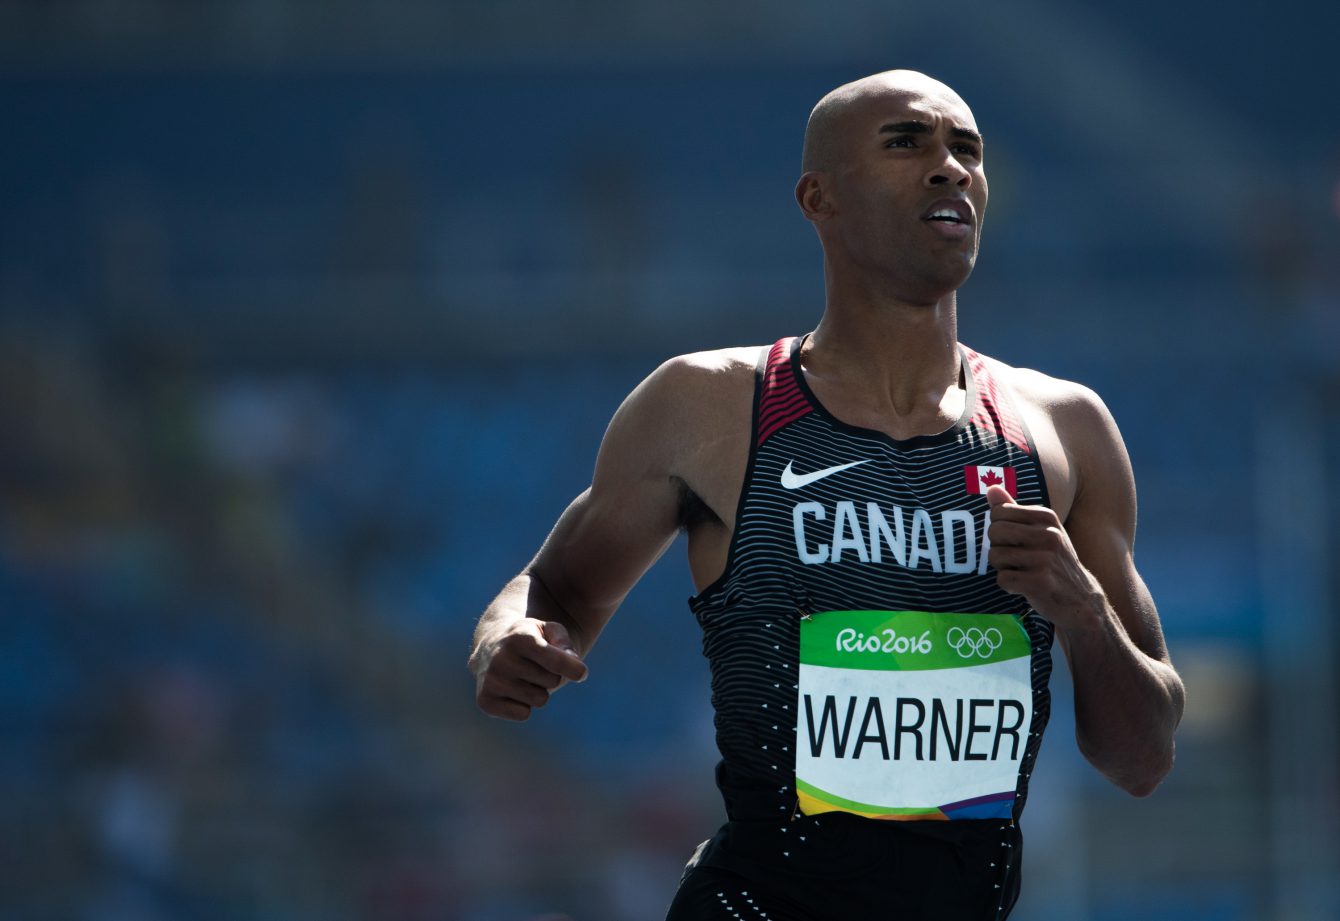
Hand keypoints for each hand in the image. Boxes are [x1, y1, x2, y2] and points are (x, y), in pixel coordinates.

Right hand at [470, 619, 588, 720]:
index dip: (575, 669)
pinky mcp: (485, 701)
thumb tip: (576, 669)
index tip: (582, 672)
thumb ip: (565, 644)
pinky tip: (512, 690)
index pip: (557, 662)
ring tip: (523, 676)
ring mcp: (491, 680)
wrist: (491, 647)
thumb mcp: (549, 630)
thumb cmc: (529, 638)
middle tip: (535, 665)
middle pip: (553, 681)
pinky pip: (524, 714)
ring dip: (538, 690)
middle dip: (551, 675)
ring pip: (540, 699)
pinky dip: (523, 705)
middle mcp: (502, 658)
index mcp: (520, 638)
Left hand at [985, 484, 1104, 630]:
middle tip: (1016, 558)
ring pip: (995, 556)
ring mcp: (1045, 559)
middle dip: (997, 548)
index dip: (999, 529)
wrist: (1080, 598)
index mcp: (1047, 517)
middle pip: (994, 532)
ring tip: (1023, 571)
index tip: (1015, 540)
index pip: (998, 512)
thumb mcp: (1041, 530)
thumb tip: (991, 487)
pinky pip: (1002, 579)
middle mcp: (1048, 535)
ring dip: (1003, 568)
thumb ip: (1013, 509)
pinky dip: (1008, 585)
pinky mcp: (1039, 582)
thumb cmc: (1054, 560)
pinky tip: (1025, 585)